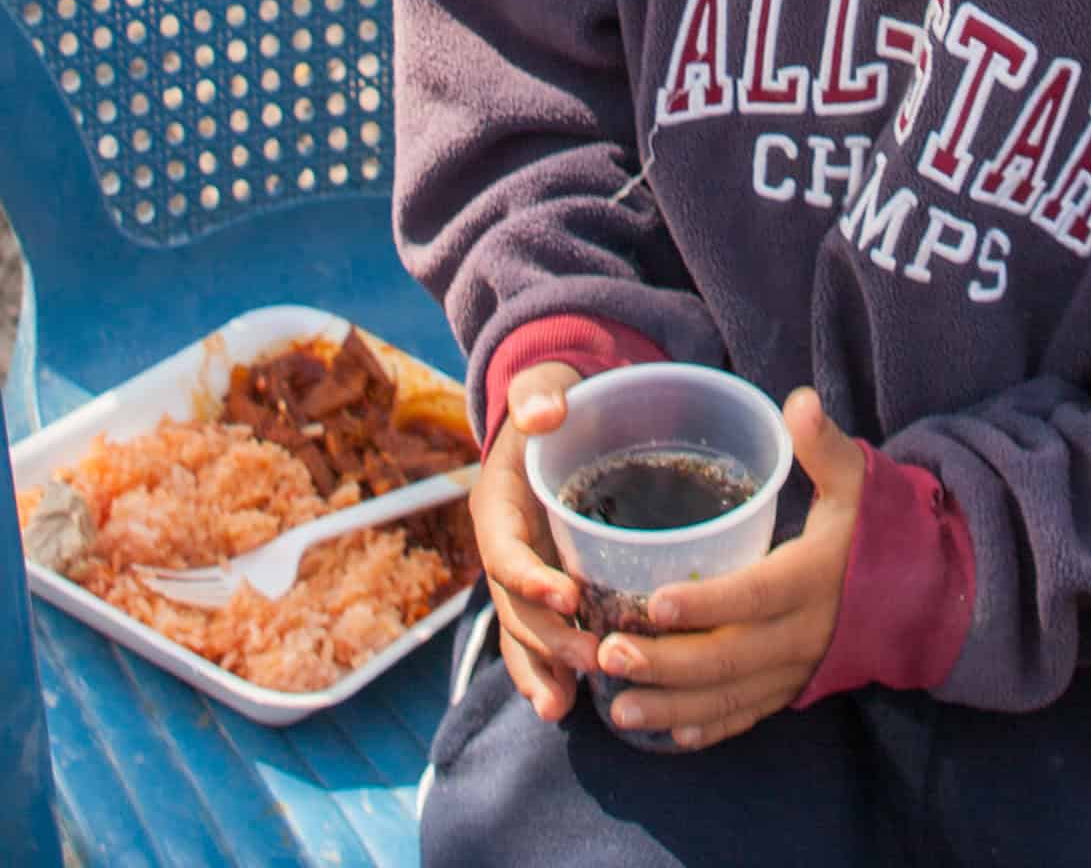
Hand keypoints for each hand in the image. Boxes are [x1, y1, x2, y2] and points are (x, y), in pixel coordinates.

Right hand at [468, 360, 597, 721]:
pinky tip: (572, 703)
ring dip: (541, 669)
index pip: (506, 552)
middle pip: (514, 607)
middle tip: (594, 660)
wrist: (562, 414)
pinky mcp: (548, 585)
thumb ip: (538, 394)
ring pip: (523, 632)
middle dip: (546, 640)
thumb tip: (541, 415)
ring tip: (564, 708)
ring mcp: (525, 573)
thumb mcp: (544, 383)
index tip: (571, 597)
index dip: (530, 578)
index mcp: (496, 506)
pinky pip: (542, 633)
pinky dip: (551, 668)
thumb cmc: (555, 398)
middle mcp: (505, 548)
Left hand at [593, 387, 865, 750]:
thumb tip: (798, 400)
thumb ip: (824, 445)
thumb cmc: (874, 526)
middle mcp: (802, 633)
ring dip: (672, 705)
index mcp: (811, 578)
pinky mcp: (795, 688)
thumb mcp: (856, 480)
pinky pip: (749, 715)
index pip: (754, 596)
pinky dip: (710, 728)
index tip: (654, 604)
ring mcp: (797, 668)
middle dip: (667, 663)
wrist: (925, 592)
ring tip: (617, 706)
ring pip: (730, 696)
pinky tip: (669, 735)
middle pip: (729, 658)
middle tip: (609, 653)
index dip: (707, 604)